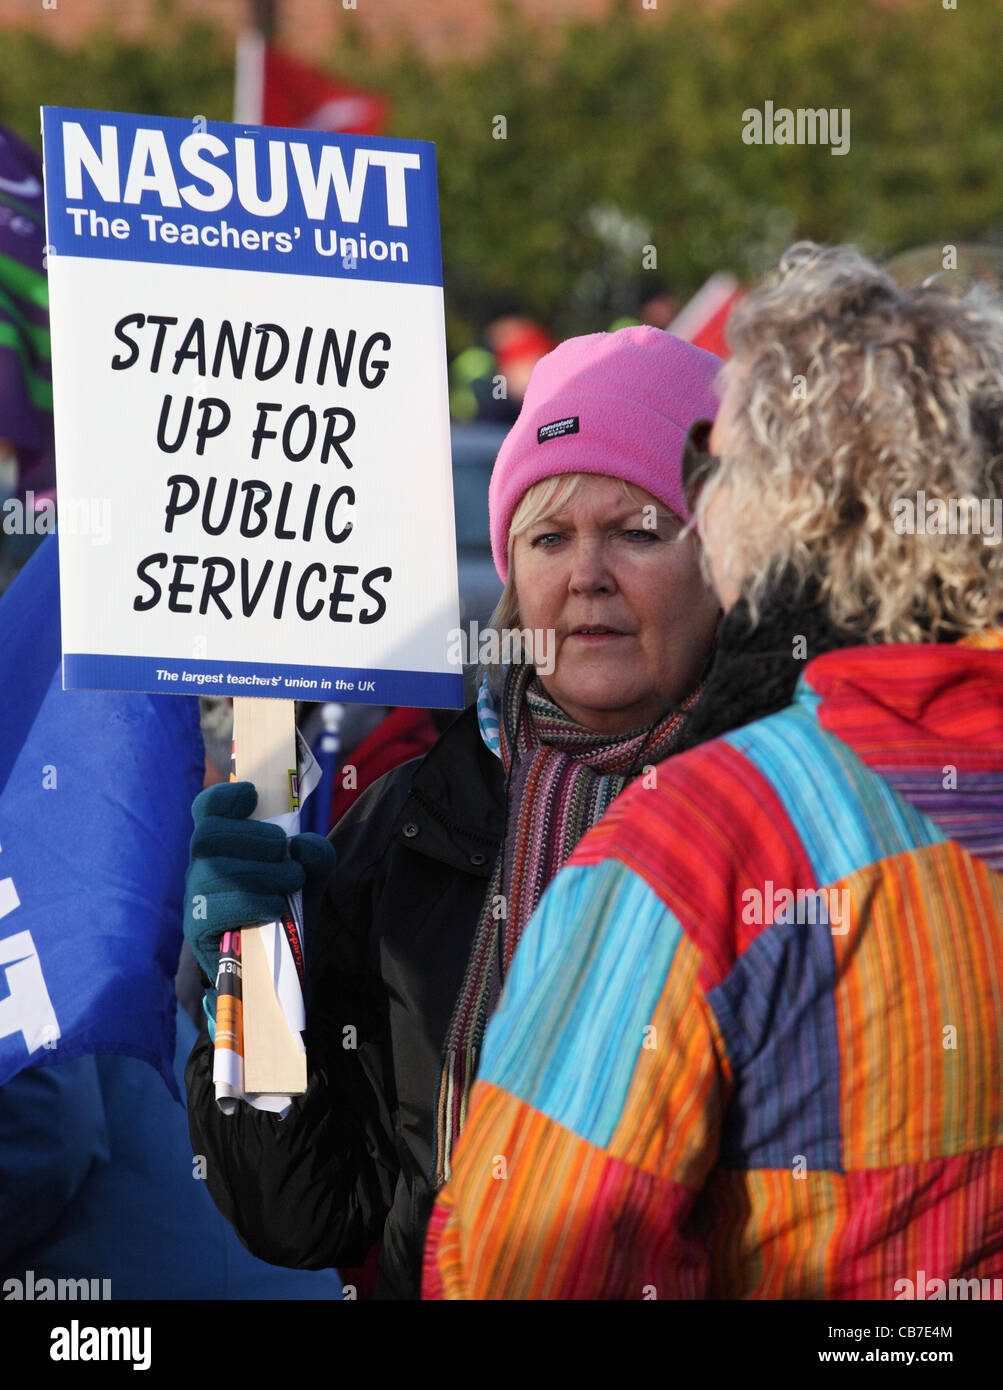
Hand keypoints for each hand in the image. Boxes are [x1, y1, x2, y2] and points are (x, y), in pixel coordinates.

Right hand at [183, 782, 333, 986]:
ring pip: (215, 869)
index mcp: (223, 845)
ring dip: (263, 872)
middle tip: (282, 852)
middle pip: (208, 834)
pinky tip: (274, 907)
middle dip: (253, 837)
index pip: (206, 809)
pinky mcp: (197, 930)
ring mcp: (195, 898)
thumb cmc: (287, 908)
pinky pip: (216, 907)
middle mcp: (201, 866)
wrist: (281, 966)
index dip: (223, 797)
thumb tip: (300, 846)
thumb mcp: (309, 875)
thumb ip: (315, 854)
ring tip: (290, 881)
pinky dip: (253, 902)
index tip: (252, 797)